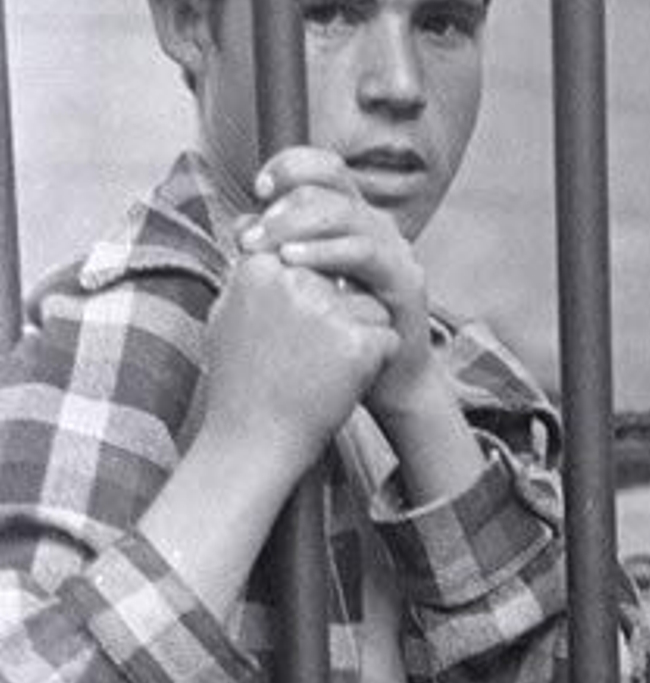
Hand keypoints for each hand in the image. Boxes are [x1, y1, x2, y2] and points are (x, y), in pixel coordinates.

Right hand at [203, 245, 397, 488]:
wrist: (253, 440)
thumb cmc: (241, 384)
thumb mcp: (228, 315)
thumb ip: (248, 274)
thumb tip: (255, 242)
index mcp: (259, 266)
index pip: (312, 260)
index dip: (314, 301)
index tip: (297, 333)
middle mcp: (293, 279)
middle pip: (346, 283)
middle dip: (341, 316)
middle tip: (310, 358)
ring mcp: (326, 310)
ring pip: (373, 308)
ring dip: (362, 339)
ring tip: (324, 371)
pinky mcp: (357, 342)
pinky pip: (388, 339)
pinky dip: (376, 363)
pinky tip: (344, 383)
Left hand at [239, 147, 437, 422]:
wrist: (385, 382)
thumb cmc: (339, 335)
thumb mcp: (300, 285)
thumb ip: (273, 253)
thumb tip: (242, 227)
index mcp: (350, 218)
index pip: (320, 167)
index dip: (287, 167)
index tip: (257, 193)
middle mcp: (374, 225)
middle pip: (331, 181)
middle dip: (284, 202)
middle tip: (253, 238)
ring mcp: (393, 250)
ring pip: (345, 211)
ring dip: (298, 224)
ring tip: (271, 251)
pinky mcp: (405, 280)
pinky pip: (365, 251)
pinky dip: (326, 251)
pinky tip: (296, 262)